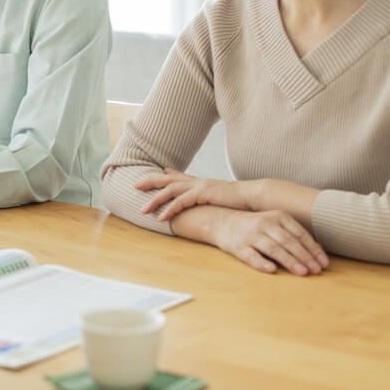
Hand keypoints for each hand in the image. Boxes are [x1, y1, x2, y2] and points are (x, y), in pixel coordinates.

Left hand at [137, 170, 258, 221]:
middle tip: (135, 185)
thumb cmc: (240, 202)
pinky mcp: (203, 194)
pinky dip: (170, 209)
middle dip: (151, 181)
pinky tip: (161, 218)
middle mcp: (198, 182)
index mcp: (202, 183)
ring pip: (171, 190)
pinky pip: (181, 202)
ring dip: (155, 200)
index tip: (159, 171)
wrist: (254, 197)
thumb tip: (212, 205)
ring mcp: (200, 187)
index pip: (181, 176)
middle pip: (169, 179)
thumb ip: (213, 201)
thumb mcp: (222, 199)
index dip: (169, 173)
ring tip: (142, 209)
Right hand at [213, 210, 328, 275]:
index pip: (300, 234)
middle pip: (289, 241)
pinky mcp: (238, 247)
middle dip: (305, 257)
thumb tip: (317, 250)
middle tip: (316, 271)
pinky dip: (262, 263)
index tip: (323, 263)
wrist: (221, 221)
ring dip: (289, 261)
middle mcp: (265, 223)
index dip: (313, 249)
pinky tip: (272, 270)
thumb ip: (293, 234)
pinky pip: (251, 256)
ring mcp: (251, 235)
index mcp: (277, 216)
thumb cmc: (254, 225)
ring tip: (302, 272)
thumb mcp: (274, 223)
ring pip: (274, 249)